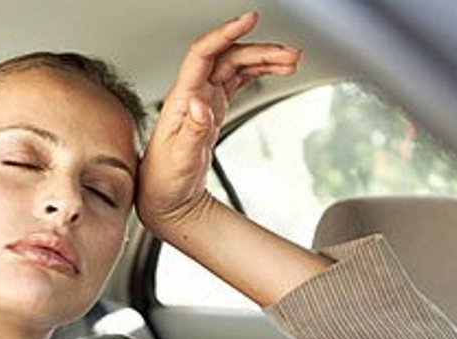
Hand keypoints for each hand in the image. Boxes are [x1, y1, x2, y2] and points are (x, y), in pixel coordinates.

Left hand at [137, 11, 300, 237]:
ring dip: (263, 60)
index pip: (204, 53)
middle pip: (228, 57)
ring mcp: (204, 101)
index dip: (226, 33)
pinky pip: (237, 82)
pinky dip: (257, 73)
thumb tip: (200, 103)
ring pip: (236, 67)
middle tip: (290, 54)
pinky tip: (275, 71)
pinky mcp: (213, 111)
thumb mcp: (179, 158)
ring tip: (292, 61)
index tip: (248, 20)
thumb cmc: (164, 180)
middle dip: (260, 50)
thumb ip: (191, 130)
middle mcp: (192, 94)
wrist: (165, 198)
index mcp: (181, 99)